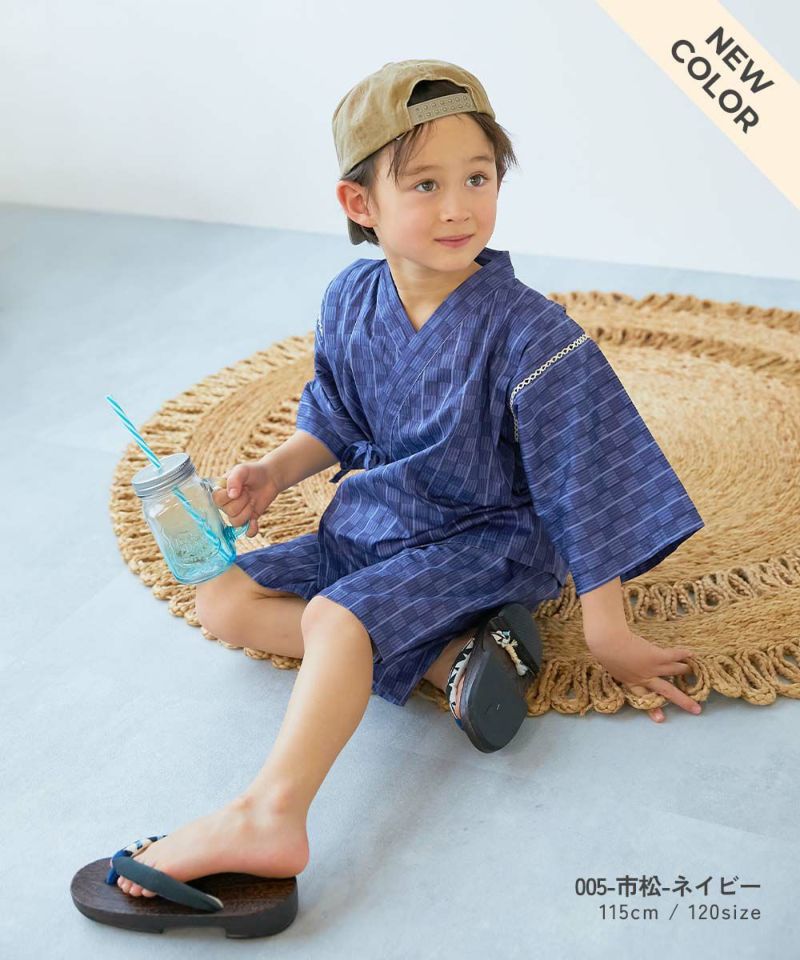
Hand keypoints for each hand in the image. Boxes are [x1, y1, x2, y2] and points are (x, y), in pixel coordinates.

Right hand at [212, 460, 280, 537]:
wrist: (270, 477)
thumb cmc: (253, 472)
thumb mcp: (242, 470)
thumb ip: (234, 479)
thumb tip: (231, 495)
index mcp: (220, 492)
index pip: (217, 500)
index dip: (230, 496)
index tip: (240, 488)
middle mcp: (226, 504)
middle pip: (229, 512)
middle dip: (243, 502)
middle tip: (248, 492)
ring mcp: (237, 513)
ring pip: (236, 522)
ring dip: (248, 512)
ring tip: (252, 500)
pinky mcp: (249, 519)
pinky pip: (246, 532)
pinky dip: (251, 529)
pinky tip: (255, 521)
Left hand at [585, 627, 701, 722]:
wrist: (607, 643)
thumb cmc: (603, 650)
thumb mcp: (610, 664)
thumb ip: (618, 666)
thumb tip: (619, 661)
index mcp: (631, 682)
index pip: (644, 697)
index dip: (653, 709)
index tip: (661, 719)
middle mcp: (645, 678)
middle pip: (667, 692)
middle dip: (682, 701)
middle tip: (696, 709)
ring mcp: (652, 668)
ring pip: (673, 671)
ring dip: (684, 670)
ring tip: (692, 670)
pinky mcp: (657, 657)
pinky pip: (673, 656)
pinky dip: (683, 655)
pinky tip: (691, 654)